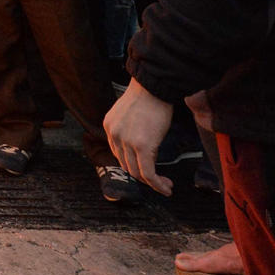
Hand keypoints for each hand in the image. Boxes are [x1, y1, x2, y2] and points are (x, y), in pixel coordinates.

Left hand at [104, 77, 174, 195]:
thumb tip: (143, 149)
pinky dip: (157, 184)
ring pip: (136, 172)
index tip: (148, 168)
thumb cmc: (148, 96)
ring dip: (152, 183)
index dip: (134, 164)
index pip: (119, 154)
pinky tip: (166, 188)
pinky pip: (147, 173)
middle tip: (159, 181)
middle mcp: (113, 135)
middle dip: (142, 177)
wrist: (154, 86)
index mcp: (109, 126)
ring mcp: (126, 141)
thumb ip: (130, 130)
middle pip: (126, 165)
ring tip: (166, 186)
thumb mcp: (131, 114)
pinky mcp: (142, 146)